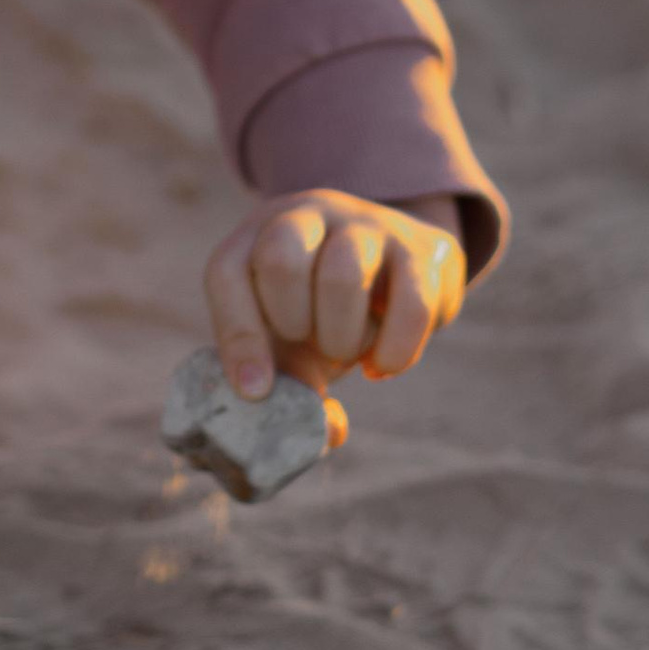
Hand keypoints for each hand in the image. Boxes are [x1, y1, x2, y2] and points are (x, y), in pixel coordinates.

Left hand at [203, 190, 465, 440]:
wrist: (396, 274)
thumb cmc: (324, 316)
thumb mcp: (294, 346)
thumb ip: (293, 389)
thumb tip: (329, 432)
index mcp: (258, 238)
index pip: (227, 272)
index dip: (237, 337)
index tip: (256, 392)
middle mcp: (307, 217)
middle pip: (280, 260)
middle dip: (294, 324)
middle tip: (312, 345)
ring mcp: (365, 224)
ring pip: (342, 274)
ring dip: (342, 337)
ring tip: (349, 352)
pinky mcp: (421, 246)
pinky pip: (412, 303)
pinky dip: (396, 350)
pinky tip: (385, 363)